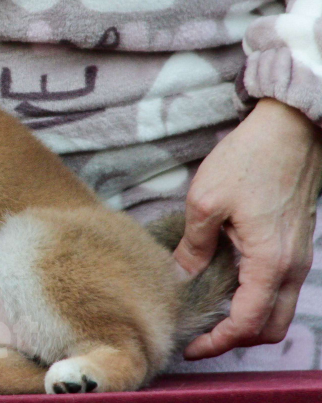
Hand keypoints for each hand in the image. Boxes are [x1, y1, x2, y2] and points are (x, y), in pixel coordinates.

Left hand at [174, 98, 321, 358]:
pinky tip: (225, 284)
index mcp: (270, 262)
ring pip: (278, 308)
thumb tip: (180, 275)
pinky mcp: (296, 244)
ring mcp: (298, 257)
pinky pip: (279, 286)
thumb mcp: (205, 203)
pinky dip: (256, 297)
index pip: (248, 324)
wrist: (288, 130)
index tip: (191, 348)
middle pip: (269, 326)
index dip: (219, 342)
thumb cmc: (247, 161)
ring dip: (247, 319)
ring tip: (209, 313)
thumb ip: (194, 245)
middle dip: (235, 339)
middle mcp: (291, 267)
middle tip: (199, 336)